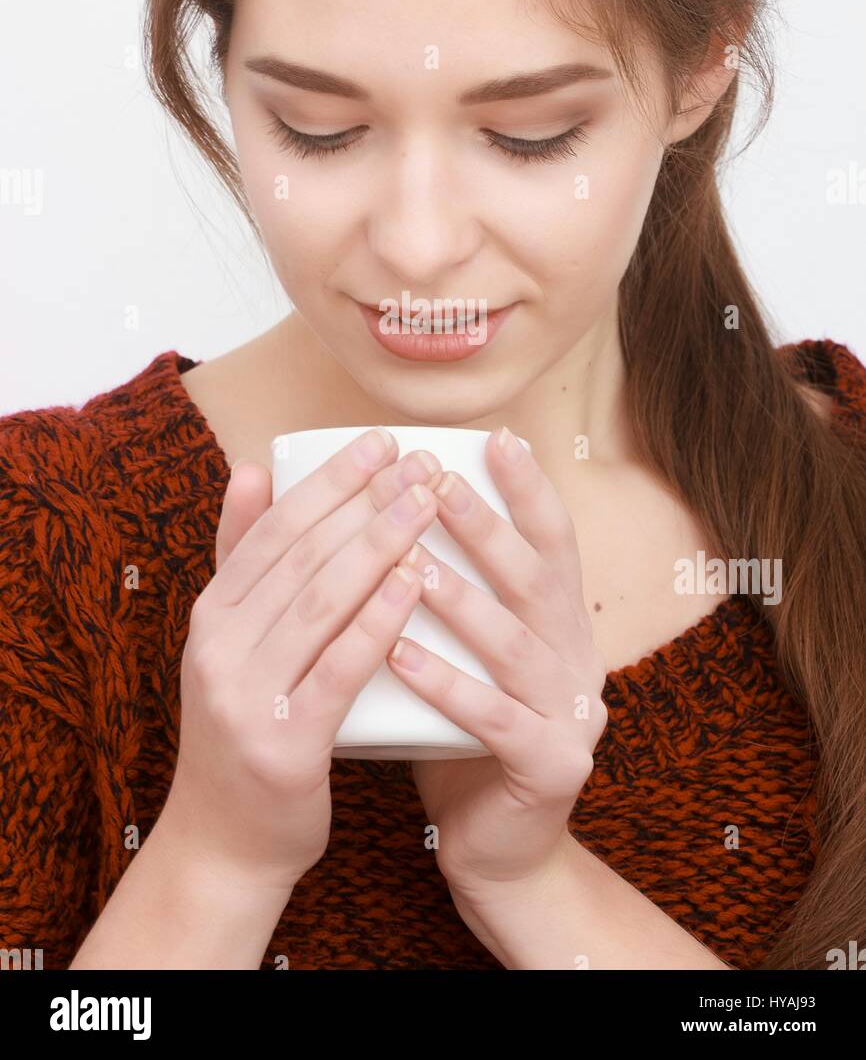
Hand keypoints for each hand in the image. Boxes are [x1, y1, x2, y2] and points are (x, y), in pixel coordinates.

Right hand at [161, 429, 443, 896]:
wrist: (226, 846)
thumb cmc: (248, 730)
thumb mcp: (232, 643)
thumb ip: (242, 560)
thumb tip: (253, 469)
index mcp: (211, 615)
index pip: (274, 529)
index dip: (329, 480)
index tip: (380, 442)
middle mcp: (218, 648)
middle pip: (302, 556)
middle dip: (365, 500)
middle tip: (419, 463)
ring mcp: (245, 696)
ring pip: (320, 601)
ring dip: (379, 544)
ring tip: (429, 503)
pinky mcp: (283, 744)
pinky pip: (337, 668)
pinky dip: (377, 620)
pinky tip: (415, 583)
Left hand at [385, 426, 607, 899]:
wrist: (492, 848)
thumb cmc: (454, 735)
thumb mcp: (454, 652)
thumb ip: (435, 591)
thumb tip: (381, 510)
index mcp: (559, 626)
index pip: (554, 544)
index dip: (530, 491)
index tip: (495, 439)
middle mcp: (578, 660)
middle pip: (538, 582)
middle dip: (488, 529)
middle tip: (438, 483)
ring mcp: (571, 716)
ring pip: (517, 646)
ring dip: (462, 600)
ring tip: (409, 562)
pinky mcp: (552, 768)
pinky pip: (495, 720)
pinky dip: (447, 684)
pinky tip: (400, 653)